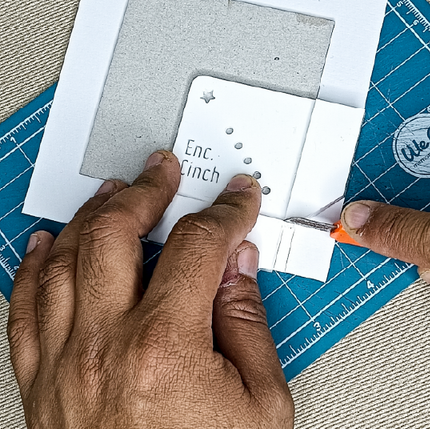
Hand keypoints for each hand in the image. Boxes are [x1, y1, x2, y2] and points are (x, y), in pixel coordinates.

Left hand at [7, 151, 293, 427]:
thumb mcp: (261, 401)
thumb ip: (248, 320)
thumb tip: (237, 264)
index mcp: (167, 347)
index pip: (198, 246)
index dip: (224, 211)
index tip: (236, 199)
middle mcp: (105, 346)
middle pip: (116, 232)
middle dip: (145, 189)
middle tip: (163, 172)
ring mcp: (65, 363)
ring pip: (65, 258)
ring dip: (93, 214)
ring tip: (115, 193)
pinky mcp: (41, 384)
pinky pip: (24, 306)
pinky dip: (36, 265)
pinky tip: (50, 244)